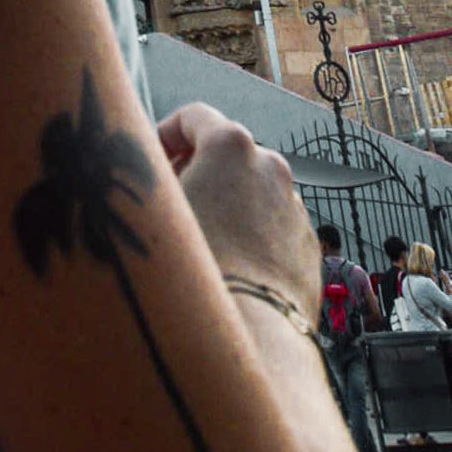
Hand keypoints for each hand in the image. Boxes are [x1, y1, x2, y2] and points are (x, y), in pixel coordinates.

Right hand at [158, 102, 320, 313]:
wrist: (252, 335)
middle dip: (197, 172)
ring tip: (201, 243)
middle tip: (171, 202)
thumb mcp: (156, 209)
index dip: (166, 133)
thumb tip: (144, 173)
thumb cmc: (198, 268)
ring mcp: (294, 207)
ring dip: (227, 206)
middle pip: (226, 155)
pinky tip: (230, 269)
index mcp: (231, 145)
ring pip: (252, 193)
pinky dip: (251, 238)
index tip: (153, 158)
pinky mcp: (307, 246)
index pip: (194, 116)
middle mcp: (270, 166)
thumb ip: (150, 177)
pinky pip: (273, 230)